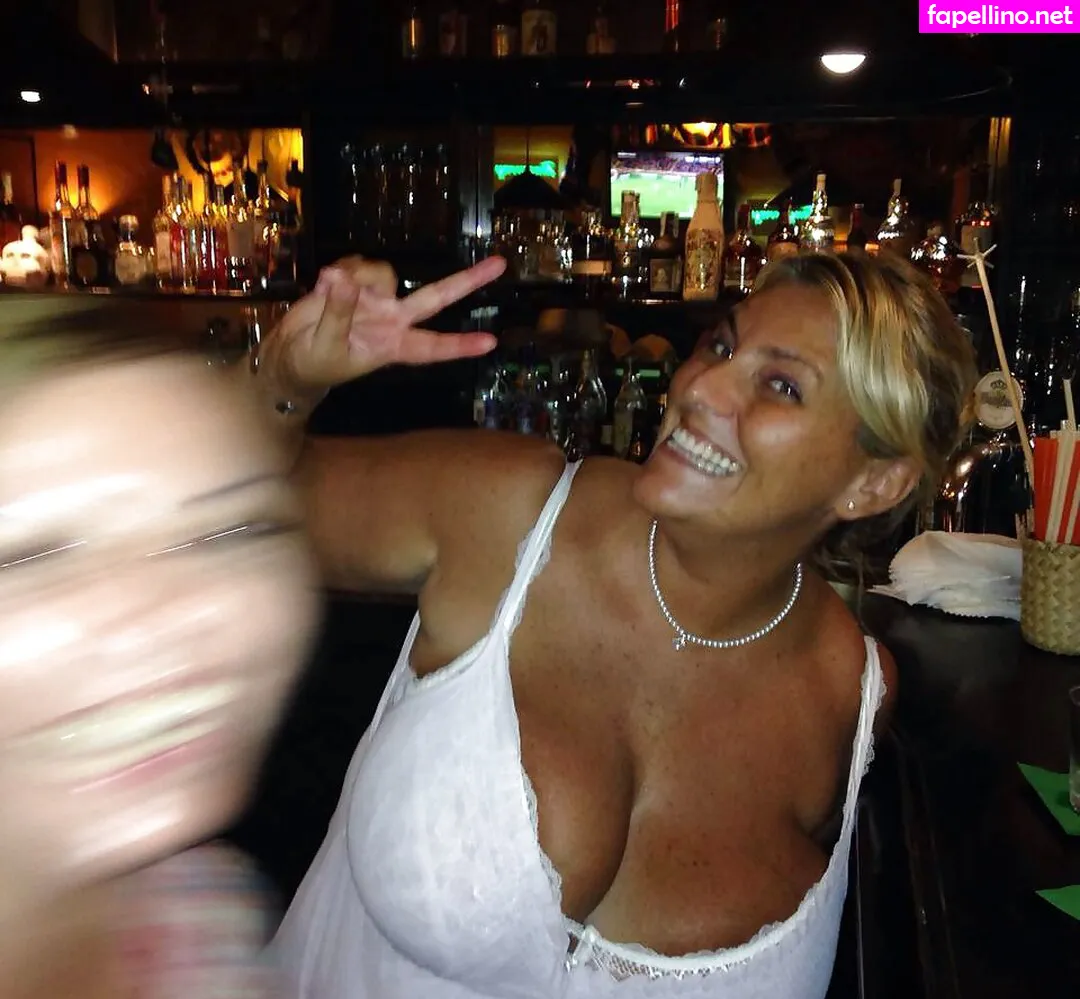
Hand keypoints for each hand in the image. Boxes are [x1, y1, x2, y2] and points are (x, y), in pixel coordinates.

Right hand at [263, 255, 505, 394]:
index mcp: (393, 346)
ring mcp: (377, 299)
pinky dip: (342, 269)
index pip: (432, 347)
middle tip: (501, 265)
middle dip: (467, 281)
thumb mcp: (326, 345)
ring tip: (326, 288)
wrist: (289, 355)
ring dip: (360, 274)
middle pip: (437, 297)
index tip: (490, 343)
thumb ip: (338, 312)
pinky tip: (324, 282)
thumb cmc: (314, 363)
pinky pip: (358, 264)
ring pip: (386, 273)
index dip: (460, 346)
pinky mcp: (356, 283)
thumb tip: (342, 279)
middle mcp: (393, 319)